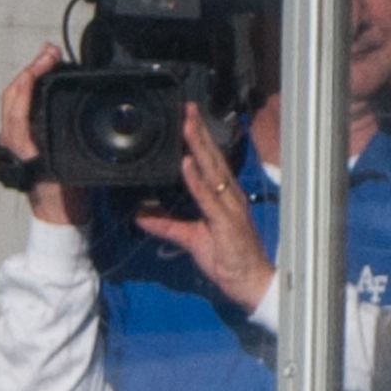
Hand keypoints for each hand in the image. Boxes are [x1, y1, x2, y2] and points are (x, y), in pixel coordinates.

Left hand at [0, 46, 79, 227]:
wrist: (57, 218)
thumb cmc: (64, 195)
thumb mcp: (69, 163)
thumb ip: (64, 135)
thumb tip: (67, 106)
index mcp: (21, 144)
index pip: (16, 102)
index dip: (30, 76)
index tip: (48, 58)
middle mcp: (12, 142)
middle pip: (12, 97)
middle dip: (30, 71)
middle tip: (51, 53)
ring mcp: (13, 143)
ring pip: (13, 103)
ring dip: (29, 80)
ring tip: (48, 62)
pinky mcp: (20, 144)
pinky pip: (20, 111)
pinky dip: (30, 93)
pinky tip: (45, 85)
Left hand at [131, 104, 273, 312]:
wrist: (249, 282)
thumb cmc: (227, 259)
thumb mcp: (190, 239)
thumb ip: (167, 225)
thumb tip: (140, 215)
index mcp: (222, 196)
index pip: (209, 162)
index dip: (198, 140)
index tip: (186, 119)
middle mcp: (228, 195)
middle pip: (212, 158)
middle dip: (198, 132)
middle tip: (186, 108)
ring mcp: (229, 206)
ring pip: (212, 170)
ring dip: (198, 146)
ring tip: (186, 125)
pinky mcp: (226, 221)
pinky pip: (209, 197)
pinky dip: (198, 179)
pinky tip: (188, 164)